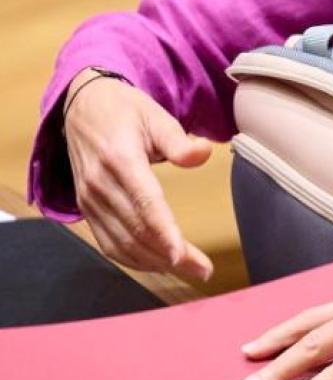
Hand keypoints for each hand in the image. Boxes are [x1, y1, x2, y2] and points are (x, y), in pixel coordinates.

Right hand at [62, 68, 214, 281]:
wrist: (81, 108)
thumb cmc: (124, 111)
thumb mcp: (155, 115)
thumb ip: (179, 140)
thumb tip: (204, 152)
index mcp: (120, 160)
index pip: (144, 203)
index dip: (163, 231)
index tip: (181, 254)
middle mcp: (100, 185)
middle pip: (137, 230)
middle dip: (171, 256)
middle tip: (203, 270)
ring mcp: (89, 200)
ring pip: (122, 243)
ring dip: (155, 263)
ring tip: (188, 270)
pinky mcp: (86, 209)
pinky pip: (108, 242)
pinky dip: (132, 259)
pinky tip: (158, 264)